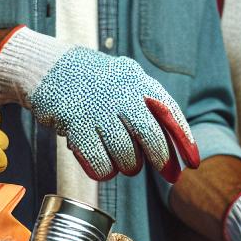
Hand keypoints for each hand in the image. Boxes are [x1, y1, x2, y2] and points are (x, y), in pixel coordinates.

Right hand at [0, 26, 199, 181]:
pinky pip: (100, 163)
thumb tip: (172, 145)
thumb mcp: (124, 80)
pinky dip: (104, 171)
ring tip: (123, 162)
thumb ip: (147, 105)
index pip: (169, 111)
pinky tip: (101, 164)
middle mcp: (120, 93)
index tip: (192, 162)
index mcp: (136, 80)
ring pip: (126, 156)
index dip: (184, 140)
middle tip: (165, 171)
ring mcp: (97, 109)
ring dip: (129, 166)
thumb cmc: (92, 81)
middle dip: (161, 159)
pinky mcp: (76, 125)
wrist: (48, 68)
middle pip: (151, 137)